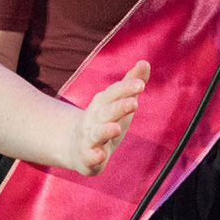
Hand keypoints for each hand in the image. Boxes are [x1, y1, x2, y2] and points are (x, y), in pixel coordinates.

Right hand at [67, 60, 149, 175]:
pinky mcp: (87, 157)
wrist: (75, 147)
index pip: (114, 93)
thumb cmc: (105, 120)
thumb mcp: (119, 102)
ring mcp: (89, 138)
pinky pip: (89, 157)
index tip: (140, 84)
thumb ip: (132, 83)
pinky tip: (100, 156)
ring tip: (116, 128)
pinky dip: (93, 156)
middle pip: (106, 111)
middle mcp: (94, 119)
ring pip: (96, 133)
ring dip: (105, 130)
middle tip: (134, 103)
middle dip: (119, 107)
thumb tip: (144, 62)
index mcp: (103, 103)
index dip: (126, 88)